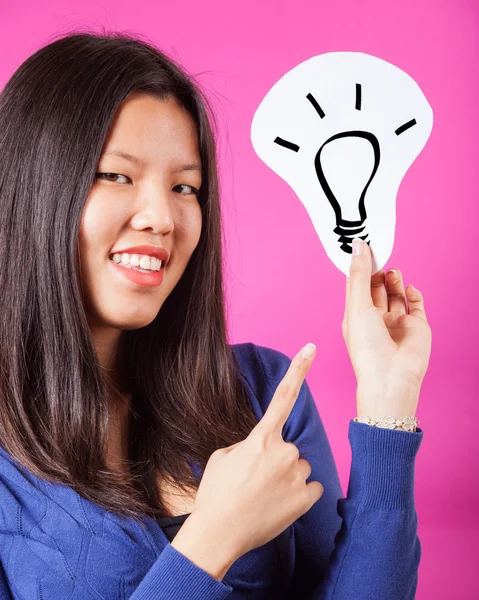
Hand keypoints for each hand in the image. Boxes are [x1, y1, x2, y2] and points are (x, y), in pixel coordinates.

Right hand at [173, 344, 323, 566]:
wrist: (218, 533)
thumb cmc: (215, 493)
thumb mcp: (222, 457)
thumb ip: (248, 445)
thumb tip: (262, 448)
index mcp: (261, 438)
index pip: (283, 396)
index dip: (298, 370)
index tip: (311, 348)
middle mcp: (284, 451)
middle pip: (291, 448)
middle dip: (278, 460)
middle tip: (255, 482)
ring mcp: (296, 476)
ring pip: (300, 468)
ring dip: (288, 478)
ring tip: (265, 496)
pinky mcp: (306, 499)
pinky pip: (311, 488)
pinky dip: (299, 496)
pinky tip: (280, 506)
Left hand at [342, 239, 431, 419]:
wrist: (391, 378)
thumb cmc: (367, 346)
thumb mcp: (358, 305)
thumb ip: (360, 275)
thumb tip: (358, 246)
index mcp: (355, 316)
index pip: (355, 286)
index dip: (358, 267)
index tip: (361, 247)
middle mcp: (375, 319)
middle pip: (376, 287)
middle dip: (377, 271)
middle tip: (380, 254)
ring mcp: (396, 323)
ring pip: (395, 294)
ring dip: (393, 280)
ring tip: (392, 271)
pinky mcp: (416, 327)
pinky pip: (416, 304)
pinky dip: (412, 293)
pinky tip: (407, 288)